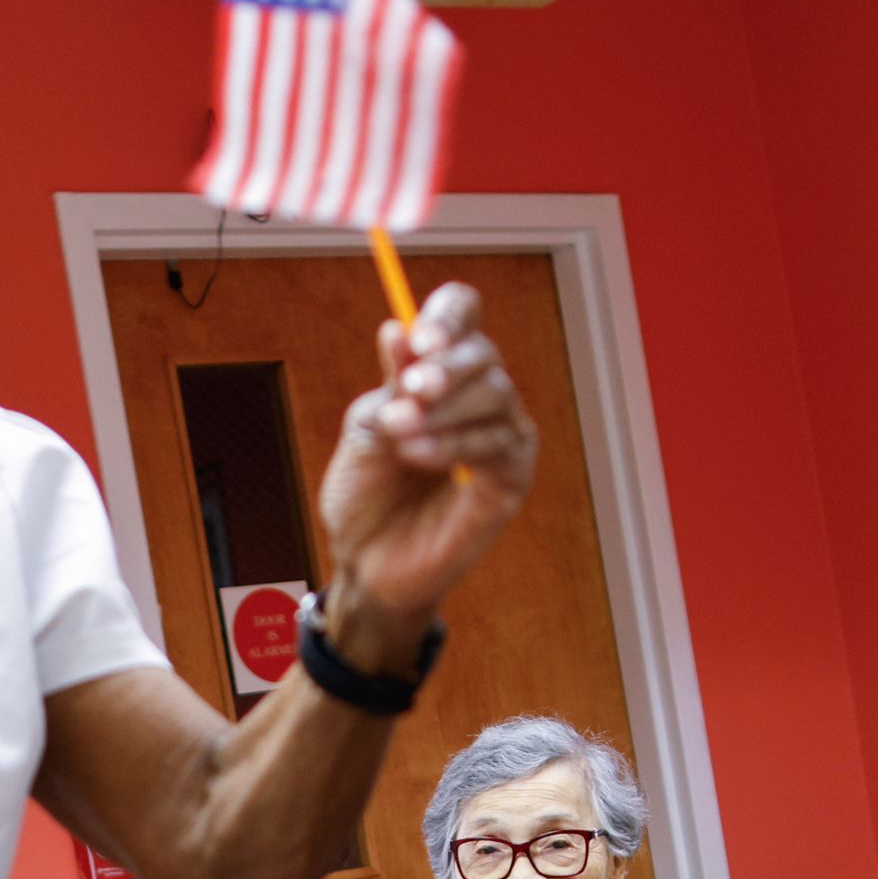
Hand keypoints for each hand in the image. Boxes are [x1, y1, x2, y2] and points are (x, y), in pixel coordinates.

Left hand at [315, 282, 536, 658]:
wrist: (367, 562)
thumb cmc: (366, 495)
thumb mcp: (366, 428)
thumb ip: (389, 383)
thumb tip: (397, 328)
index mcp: (440, 371)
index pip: (463, 316)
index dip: (449, 317)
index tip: (420, 340)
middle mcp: (477, 396)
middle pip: (483, 352)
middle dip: (446, 367)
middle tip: (411, 391)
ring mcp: (501, 434)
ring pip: (496, 393)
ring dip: (444, 411)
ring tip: (400, 435)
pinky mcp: (511, 478)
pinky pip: (498, 445)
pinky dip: (455, 445)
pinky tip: (419, 456)